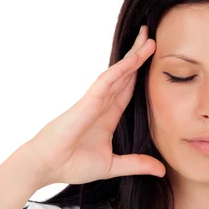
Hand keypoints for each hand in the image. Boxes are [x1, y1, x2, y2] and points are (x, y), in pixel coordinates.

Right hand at [25, 25, 165, 185]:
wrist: (46, 166)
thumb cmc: (72, 164)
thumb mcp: (113, 166)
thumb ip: (137, 164)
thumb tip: (161, 170)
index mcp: (109, 116)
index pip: (129, 90)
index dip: (141, 74)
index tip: (155, 61)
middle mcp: (103, 104)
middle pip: (125, 75)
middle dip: (139, 56)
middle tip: (153, 37)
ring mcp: (95, 100)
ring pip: (119, 72)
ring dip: (134, 55)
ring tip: (148, 38)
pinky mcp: (88, 102)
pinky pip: (107, 81)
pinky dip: (122, 69)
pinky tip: (135, 58)